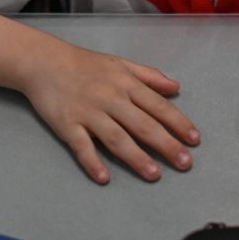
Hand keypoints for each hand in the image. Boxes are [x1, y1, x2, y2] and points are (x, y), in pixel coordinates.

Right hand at [21, 43, 199, 184]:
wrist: (44, 62)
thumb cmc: (85, 64)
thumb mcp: (120, 63)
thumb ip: (149, 76)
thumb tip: (176, 87)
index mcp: (126, 84)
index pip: (157, 106)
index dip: (178, 123)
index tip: (194, 139)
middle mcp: (111, 99)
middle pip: (142, 125)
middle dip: (165, 144)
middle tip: (184, 163)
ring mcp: (89, 113)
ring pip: (116, 138)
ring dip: (136, 157)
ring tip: (154, 174)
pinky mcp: (67, 125)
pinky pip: (82, 146)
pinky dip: (92, 162)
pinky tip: (104, 177)